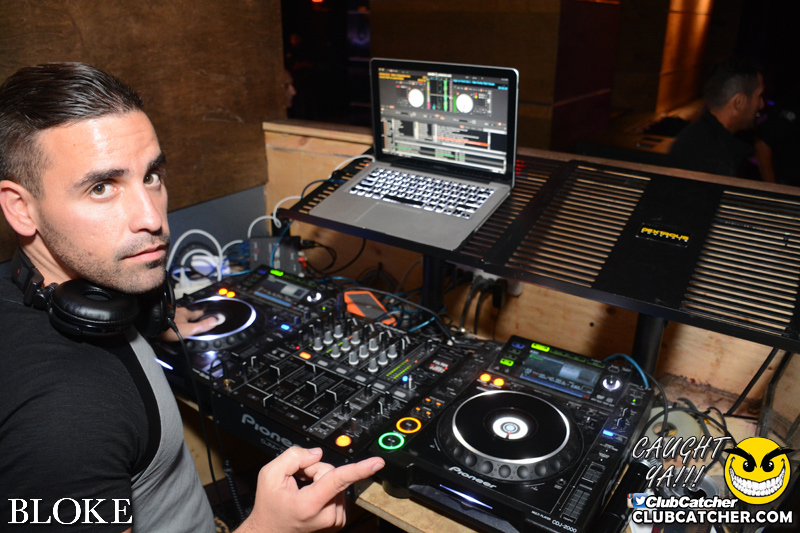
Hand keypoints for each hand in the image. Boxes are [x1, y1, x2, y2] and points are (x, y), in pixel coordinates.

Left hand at [158, 306, 216, 341]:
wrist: (152, 324)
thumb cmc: (169, 328)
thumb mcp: (188, 330)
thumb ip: (201, 326)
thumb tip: (214, 321)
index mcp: (186, 314)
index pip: (197, 313)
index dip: (202, 313)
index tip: (205, 311)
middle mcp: (178, 311)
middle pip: (187, 313)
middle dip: (190, 314)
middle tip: (193, 316)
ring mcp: (169, 312)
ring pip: (178, 313)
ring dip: (180, 316)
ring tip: (181, 319)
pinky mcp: (162, 315)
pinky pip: (169, 315)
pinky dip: (172, 317)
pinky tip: (170, 321)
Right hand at [237, 447, 384, 532]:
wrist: (270, 531)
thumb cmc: (270, 506)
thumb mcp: (269, 475)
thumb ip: (293, 457)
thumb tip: (316, 454)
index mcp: (310, 504)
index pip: (338, 480)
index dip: (360, 469)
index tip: (377, 463)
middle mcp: (327, 515)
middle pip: (331, 473)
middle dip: (315, 470)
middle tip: (298, 480)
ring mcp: (334, 519)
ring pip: (336, 481)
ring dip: (320, 480)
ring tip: (302, 491)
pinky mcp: (338, 519)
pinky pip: (338, 491)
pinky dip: (325, 489)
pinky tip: (310, 495)